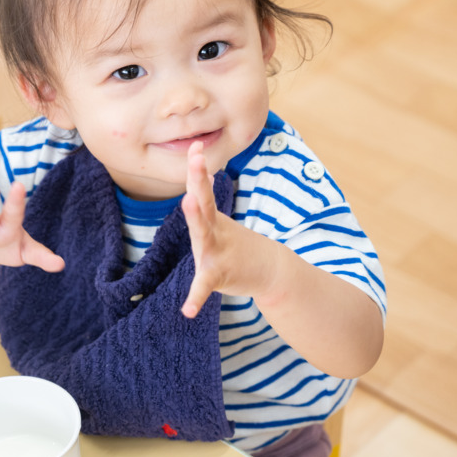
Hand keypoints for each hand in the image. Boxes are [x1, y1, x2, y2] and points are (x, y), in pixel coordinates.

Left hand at [181, 141, 264, 317]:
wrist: (270, 272)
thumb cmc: (238, 246)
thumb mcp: (220, 224)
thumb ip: (203, 205)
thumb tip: (198, 178)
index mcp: (211, 220)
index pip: (201, 190)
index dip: (197, 168)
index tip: (195, 146)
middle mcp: (214, 232)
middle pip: (203, 204)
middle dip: (198, 181)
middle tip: (197, 160)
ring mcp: (216, 253)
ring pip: (203, 235)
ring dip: (196, 218)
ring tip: (188, 200)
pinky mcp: (218, 276)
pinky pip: (203, 287)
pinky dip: (195, 298)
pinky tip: (186, 311)